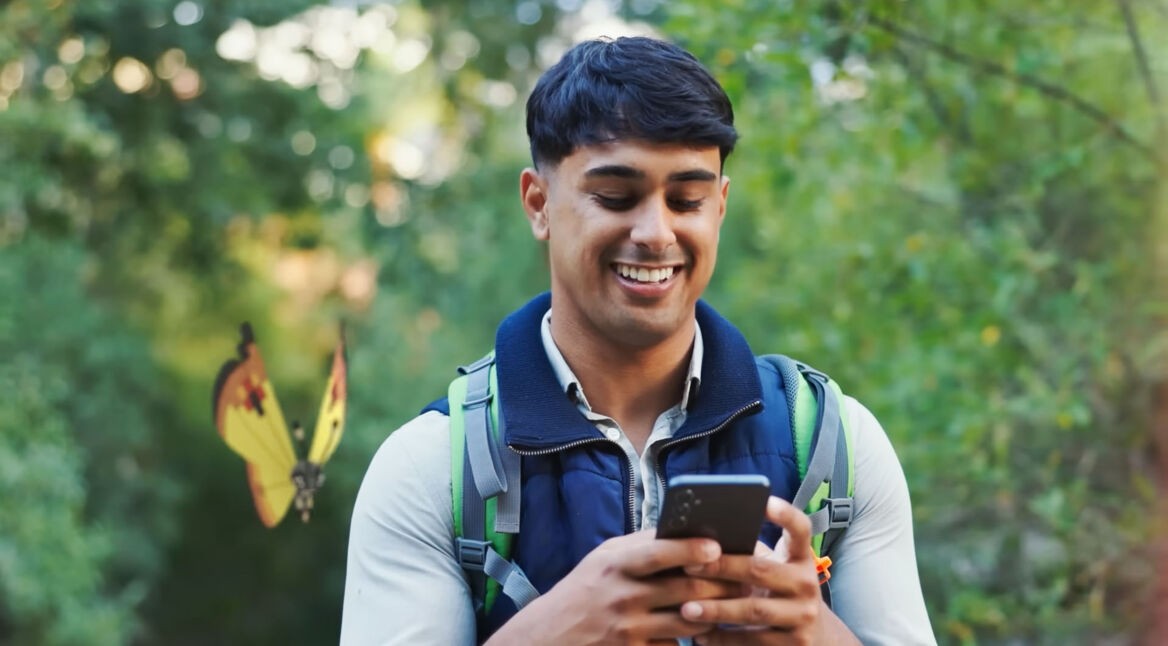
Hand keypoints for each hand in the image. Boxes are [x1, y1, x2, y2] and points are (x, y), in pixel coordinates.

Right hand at [486, 529, 742, 645]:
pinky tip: (712, 631)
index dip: (690, 548)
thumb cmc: (584, 591)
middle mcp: (622, 595)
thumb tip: (686, 528)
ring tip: (739, 602)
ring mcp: (628, 629)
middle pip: (683, 587)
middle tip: (748, 577)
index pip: (658, 552)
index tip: (718, 545)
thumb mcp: (603, 560)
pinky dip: (696, 638)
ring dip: (716, 611)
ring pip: (688, 619)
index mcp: (615, 564)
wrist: (549, 638)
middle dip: (720, 583)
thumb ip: (641, 546)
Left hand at [678, 497, 858, 644]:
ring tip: (686, 608)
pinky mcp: (795, 645)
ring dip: (716, 609)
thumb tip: (702, 538)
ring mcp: (803, 616)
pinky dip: (723, 639)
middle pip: (761, 570)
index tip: (764, 501)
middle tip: (688, 567)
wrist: (816, 638)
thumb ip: (753, 555)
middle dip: (722, 567)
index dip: (785, 514)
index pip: (800, 529)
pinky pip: (752, 641)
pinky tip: (700, 636)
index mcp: (801, 558)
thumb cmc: (780, 594)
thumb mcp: (776, 571)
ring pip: (753, 610)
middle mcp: (807, 584)